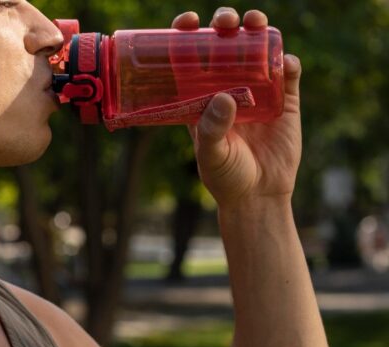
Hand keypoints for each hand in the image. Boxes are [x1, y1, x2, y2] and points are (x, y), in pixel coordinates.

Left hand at [171, 8, 301, 209]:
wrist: (258, 195)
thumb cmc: (225, 176)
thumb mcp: (210, 155)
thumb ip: (212, 129)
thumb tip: (224, 97)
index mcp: (199, 95)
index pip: (190, 57)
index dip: (187, 34)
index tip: (187, 22)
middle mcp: (227, 86)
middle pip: (225, 43)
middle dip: (224, 23)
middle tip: (225, 21)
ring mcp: (258, 90)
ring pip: (258, 49)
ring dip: (258, 29)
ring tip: (255, 22)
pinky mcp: (286, 101)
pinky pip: (289, 75)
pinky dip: (289, 63)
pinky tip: (286, 63)